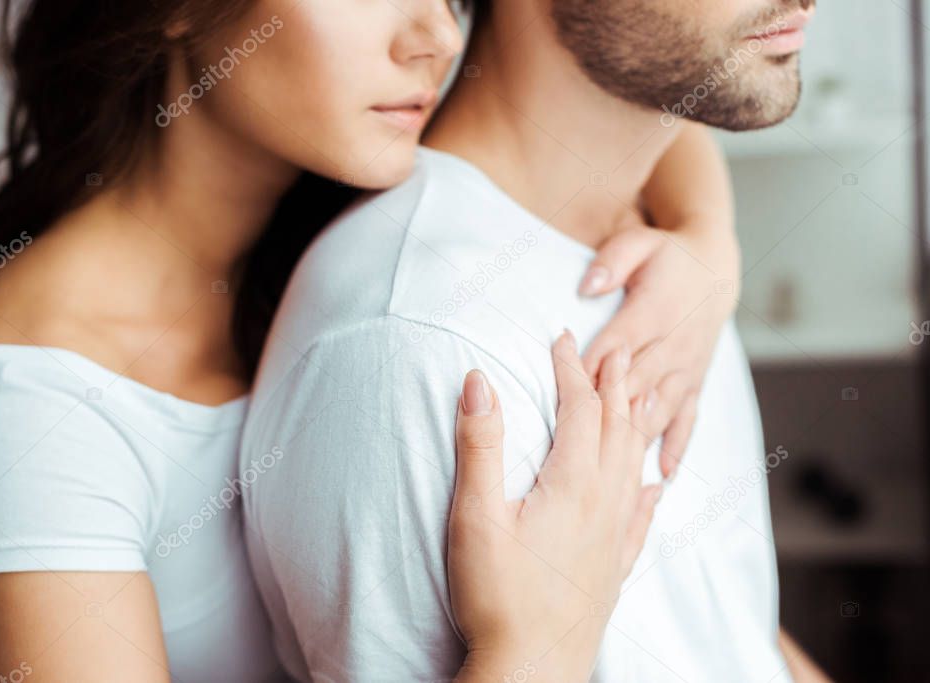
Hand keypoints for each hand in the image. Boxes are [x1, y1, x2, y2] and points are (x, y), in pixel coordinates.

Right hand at [450, 334, 661, 681]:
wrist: (532, 669)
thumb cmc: (498, 596)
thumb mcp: (475, 515)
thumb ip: (480, 445)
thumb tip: (479, 381)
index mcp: (573, 484)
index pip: (580, 409)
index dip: (572, 369)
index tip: (563, 338)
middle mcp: (604, 504)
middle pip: (617, 428)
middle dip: (615, 384)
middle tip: (617, 349)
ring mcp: (613, 537)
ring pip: (633, 464)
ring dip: (635, 423)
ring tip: (639, 396)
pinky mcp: (613, 567)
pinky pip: (641, 516)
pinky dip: (647, 489)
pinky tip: (654, 484)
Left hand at [579, 215, 739, 477]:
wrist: (715, 268)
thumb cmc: (666, 256)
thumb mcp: (638, 243)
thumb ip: (612, 262)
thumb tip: (587, 286)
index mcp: (653, 313)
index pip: (615, 346)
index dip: (590, 369)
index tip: (565, 391)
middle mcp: (672, 348)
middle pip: (633, 385)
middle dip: (605, 414)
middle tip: (577, 443)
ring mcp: (686, 371)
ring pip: (658, 410)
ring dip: (635, 439)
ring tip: (610, 471)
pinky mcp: (694, 384)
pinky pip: (688, 420)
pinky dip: (675, 448)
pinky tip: (660, 476)